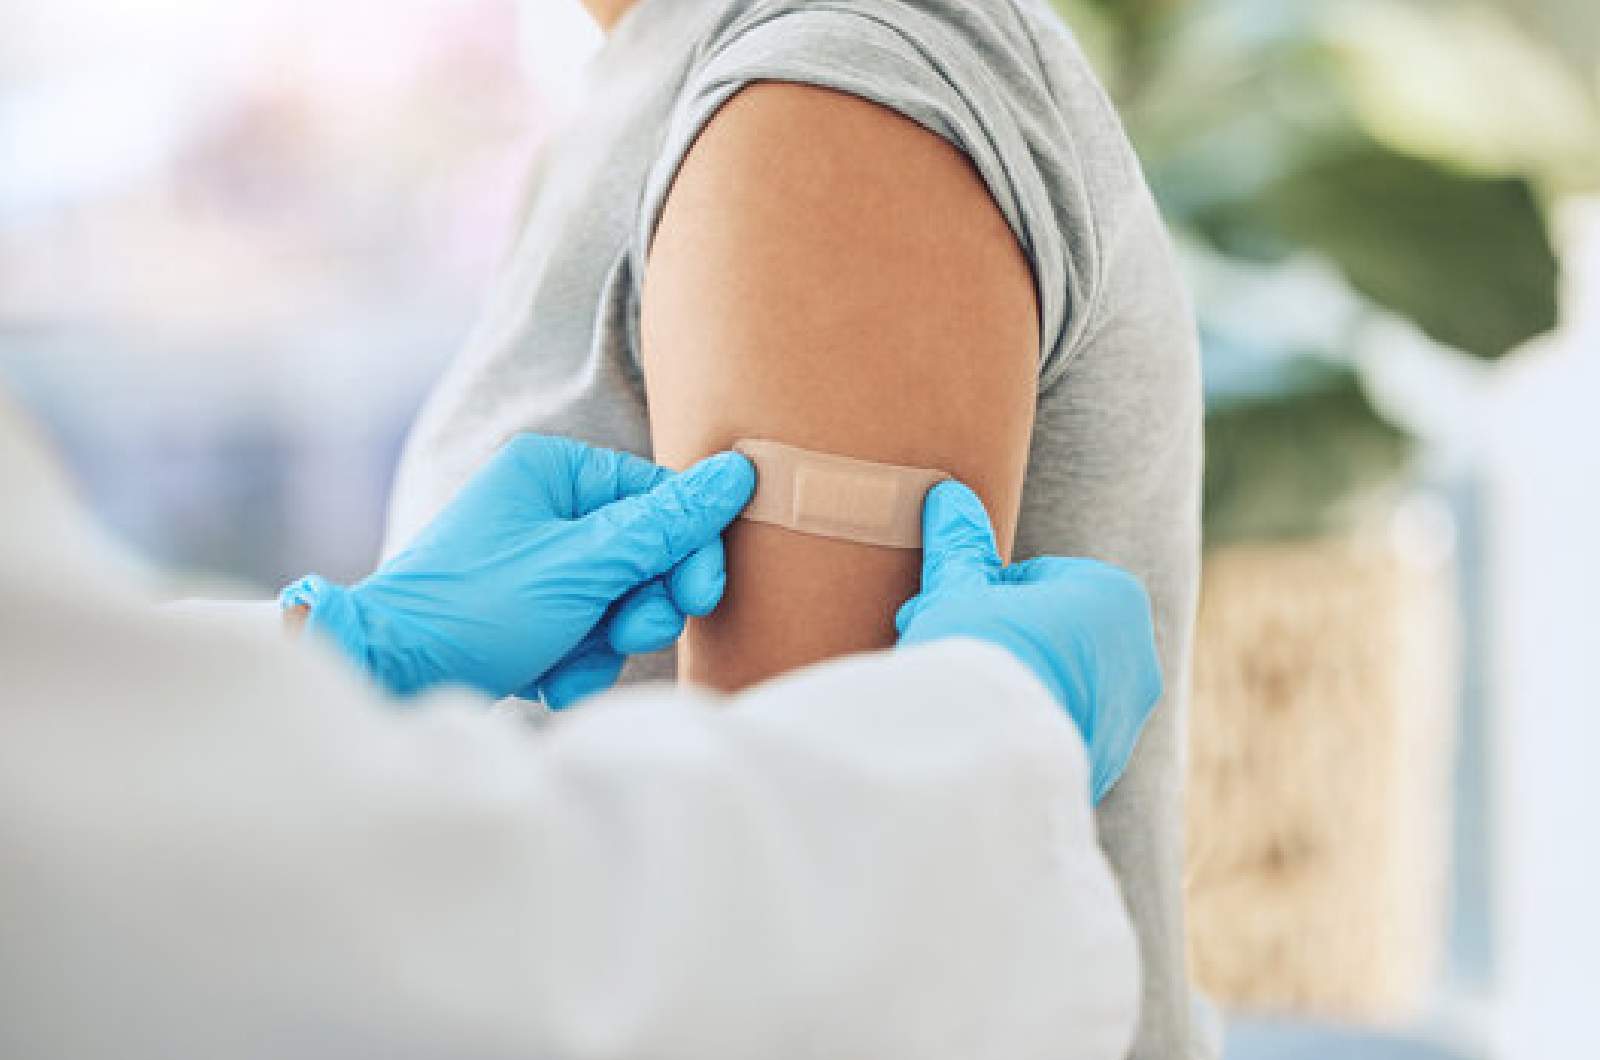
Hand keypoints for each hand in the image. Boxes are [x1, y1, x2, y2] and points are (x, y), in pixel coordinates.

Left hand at [280, 435, 754, 704]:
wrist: (388, 674)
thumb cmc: (476, 608)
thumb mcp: (584, 566)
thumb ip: (666, 526)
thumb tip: (738, 473)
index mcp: (553, 470)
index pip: (658, 498)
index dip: (689, 551)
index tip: (700, 599)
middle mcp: (543, 505)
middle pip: (645, 553)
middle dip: (640, 605)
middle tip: (626, 632)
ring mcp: (535, 560)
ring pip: (620, 600)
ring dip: (605, 642)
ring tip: (567, 664)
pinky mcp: (528, 610)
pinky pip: (586, 631)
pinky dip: (575, 660)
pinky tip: (544, 678)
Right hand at [894, 481, 1161, 802]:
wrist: (990, 754)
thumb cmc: (980, 652)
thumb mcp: (960, 590)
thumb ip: (959, 545)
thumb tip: (948, 496)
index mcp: (1115, 597)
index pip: (1034, 579)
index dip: (981, 594)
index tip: (947, 613)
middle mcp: (1136, 658)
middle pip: (1048, 635)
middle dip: (997, 641)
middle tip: (942, 652)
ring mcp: (1123, 720)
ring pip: (1052, 686)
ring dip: (1010, 687)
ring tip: (957, 698)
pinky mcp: (1100, 767)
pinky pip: (1052, 737)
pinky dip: (1018, 734)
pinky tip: (976, 736)